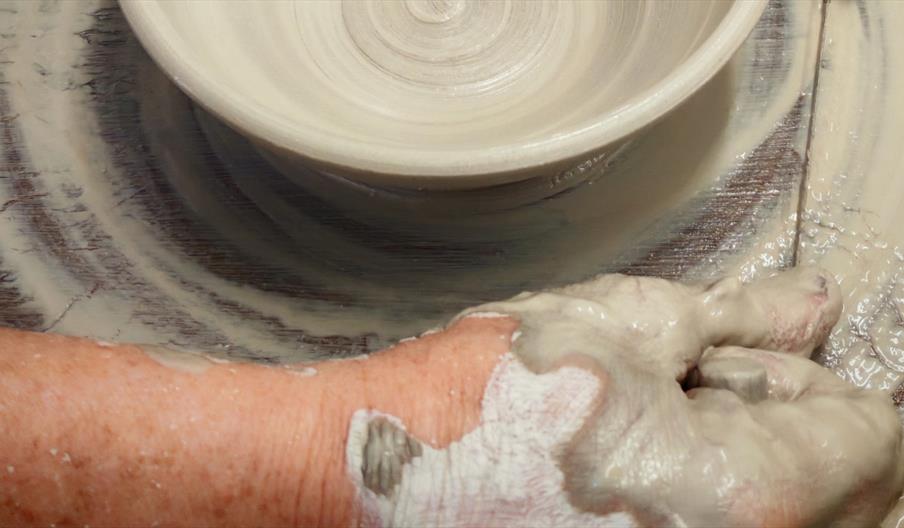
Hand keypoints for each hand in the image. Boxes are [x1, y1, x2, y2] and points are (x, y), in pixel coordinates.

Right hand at [499, 267, 902, 525]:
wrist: (390, 465)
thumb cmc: (485, 398)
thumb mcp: (627, 324)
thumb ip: (743, 318)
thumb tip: (812, 302)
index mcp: (750, 496)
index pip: (872, 438)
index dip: (814, 380)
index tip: (760, 356)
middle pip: (859, 500)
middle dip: (802, 426)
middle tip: (716, 385)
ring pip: (805, 522)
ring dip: (767, 463)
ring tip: (670, 422)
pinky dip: (722, 496)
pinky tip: (650, 462)